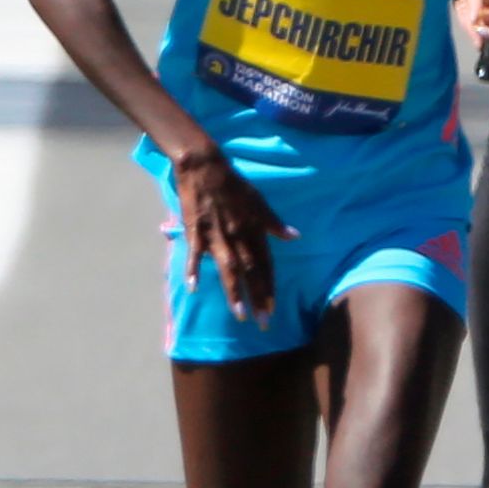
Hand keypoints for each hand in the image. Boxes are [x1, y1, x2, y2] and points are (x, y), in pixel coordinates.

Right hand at [172, 143, 291, 320]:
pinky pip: (195, 253)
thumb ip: (274, 222)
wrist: (205, 165)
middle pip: (251, 271)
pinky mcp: (196, 230)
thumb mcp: (259, 200)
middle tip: (263, 322)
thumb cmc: (233, 183)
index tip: (274, 308)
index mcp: (253, 229)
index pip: (265, 264)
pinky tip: (193, 288)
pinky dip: (193, 269)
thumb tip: (295, 236)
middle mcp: (238, 235)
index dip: (270, 286)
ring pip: (229, 268)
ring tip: (240, 314)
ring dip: (234, 292)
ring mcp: (217, 234)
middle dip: (258, 297)